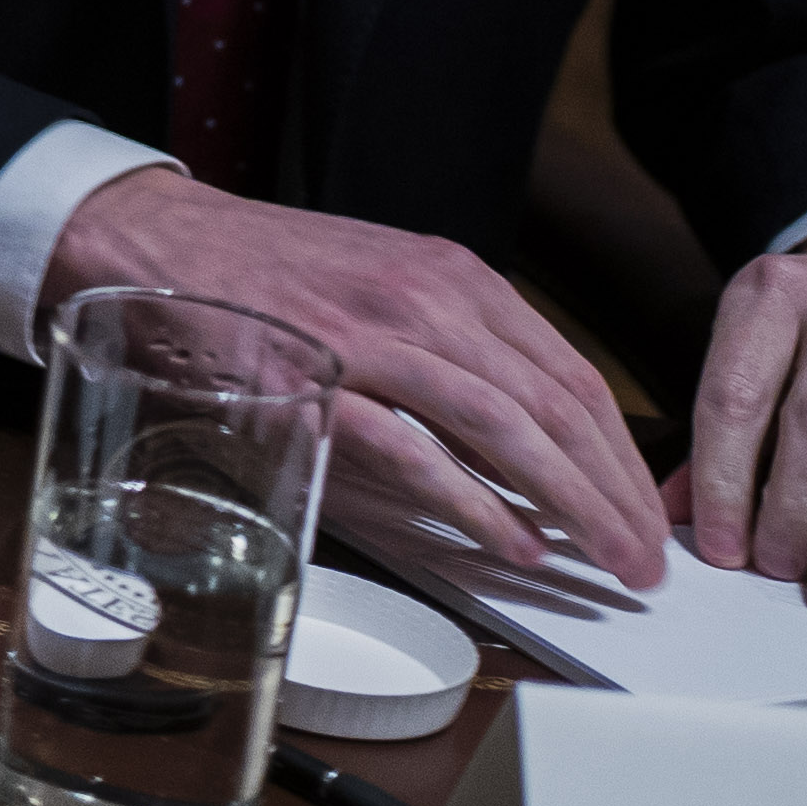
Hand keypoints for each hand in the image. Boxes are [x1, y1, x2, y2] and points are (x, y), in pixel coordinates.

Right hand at [47, 166, 672, 582]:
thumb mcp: (381, 286)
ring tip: (607, 563)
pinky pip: (421, 453)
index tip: (645, 507)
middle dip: (615, 492)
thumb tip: (522, 452)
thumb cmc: (268, 277)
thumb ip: (451, 352)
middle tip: (647, 558)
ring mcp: (376, 338)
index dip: (621, 452)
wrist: (159, 242)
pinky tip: (518, 545)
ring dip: (571, 506)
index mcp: (454, 277)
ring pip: (508, 429)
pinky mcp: (322, 382)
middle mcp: (430, 299)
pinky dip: (479, 506)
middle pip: (558, 406)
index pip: (572, 374)